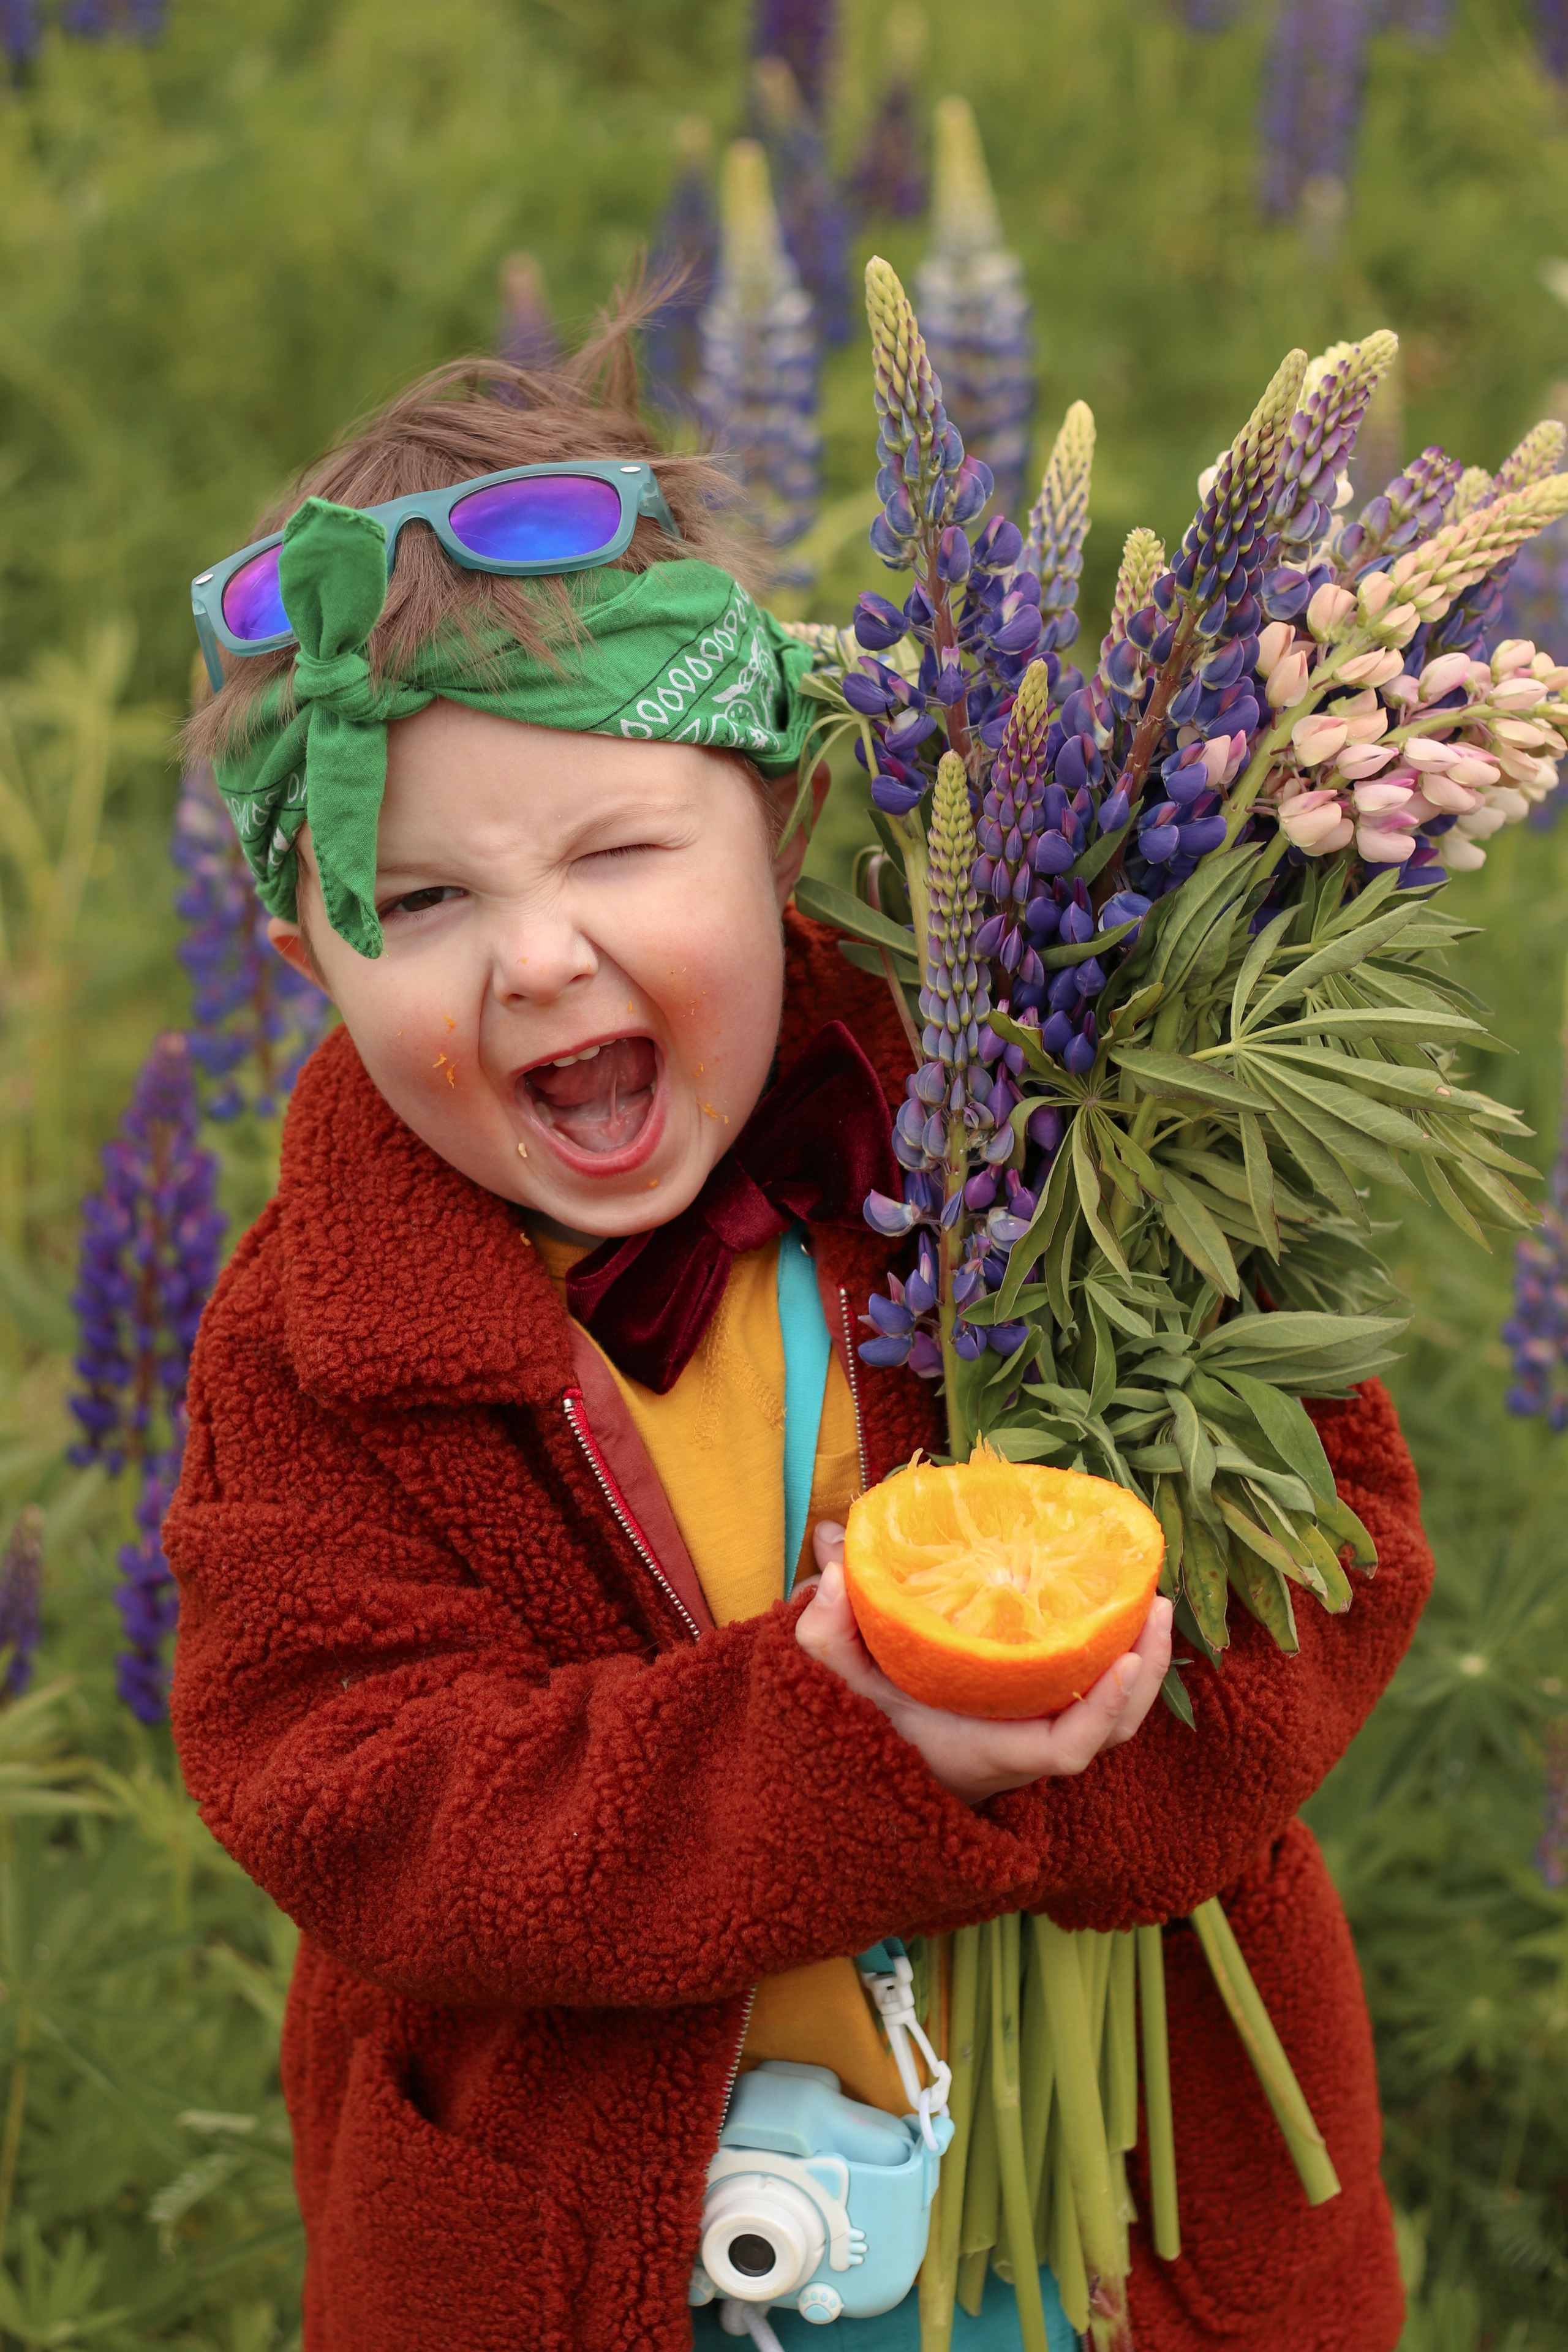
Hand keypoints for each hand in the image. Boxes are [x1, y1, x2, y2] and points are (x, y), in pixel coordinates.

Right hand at [794, 1521, 1174, 1806]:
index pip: (1063, 1750)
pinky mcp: (1034, 1716)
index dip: (1102, 1712)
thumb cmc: (859, 1732)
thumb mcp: (834, 1685)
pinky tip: (1117, 1614)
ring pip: (1107, 1716)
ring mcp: (1032, 1736)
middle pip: (1107, 1732)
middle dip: (1143, 1675)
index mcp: (988, 1751)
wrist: (866, 1773)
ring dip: (1139, 1662)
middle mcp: (1021, 1751)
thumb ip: (827, 1631)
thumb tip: (836, 1569)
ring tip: (1151, 1601)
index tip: (1126, 1663)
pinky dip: (1110, 1661)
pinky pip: (1087, 1696)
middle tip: (1154, 1606)